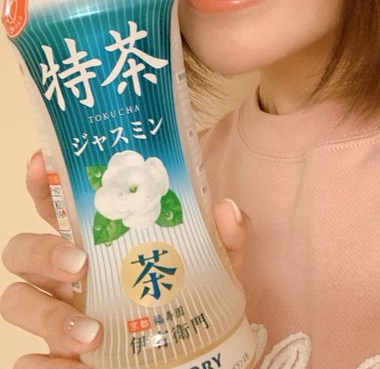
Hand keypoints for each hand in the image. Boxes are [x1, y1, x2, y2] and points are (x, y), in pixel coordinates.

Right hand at [0, 151, 250, 368]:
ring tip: (92, 333)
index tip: (42, 163)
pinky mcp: (61, 358)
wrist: (195, 353)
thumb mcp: (216, 263)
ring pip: (18, 302)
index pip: (57, 202)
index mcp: (97, 238)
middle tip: (80, 262)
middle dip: (42, 250)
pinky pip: (31, 363)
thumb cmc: (194, 295)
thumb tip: (227, 210)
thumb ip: (225, 236)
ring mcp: (60, 314)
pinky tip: (70, 366)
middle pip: (23, 250)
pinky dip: (41, 365)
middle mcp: (69, 272)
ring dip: (47, 315)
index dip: (43, 182)